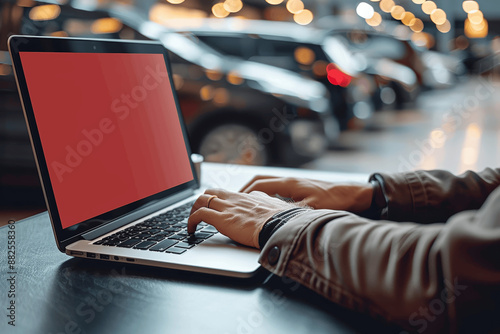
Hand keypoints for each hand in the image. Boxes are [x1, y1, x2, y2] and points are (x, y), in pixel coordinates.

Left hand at [188, 189, 296, 247]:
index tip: (216, 208)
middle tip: (199, 213)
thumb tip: (264, 202)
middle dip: (202, 201)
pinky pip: (199, 215)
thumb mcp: (274, 207)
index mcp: (247, 197)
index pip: (227, 193)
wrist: (280, 226)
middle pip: (211, 192)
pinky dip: (191, 221)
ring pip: (201, 200)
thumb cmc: (281, 220)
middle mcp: (235, 199)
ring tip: (192, 222)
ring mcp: (227, 207)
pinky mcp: (222, 219)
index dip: (219, 201)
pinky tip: (191, 230)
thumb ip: (265, 203)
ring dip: (193, 210)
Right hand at [240, 175, 372, 212]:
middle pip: (261, 181)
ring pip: (270, 185)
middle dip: (246, 189)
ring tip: (248, 203)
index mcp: (290, 184)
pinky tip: (269, 206)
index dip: (245, 192)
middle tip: (235, 200)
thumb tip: (277, 222)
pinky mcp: (303, 189)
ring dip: (257, 192)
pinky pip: (278, 190)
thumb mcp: (313, 209)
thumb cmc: (337, 200)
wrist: (357, 194)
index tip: (235, 200)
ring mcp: (297, 184)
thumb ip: (294, 214)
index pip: (260, 184)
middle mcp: (291, 181)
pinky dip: (268, 195)